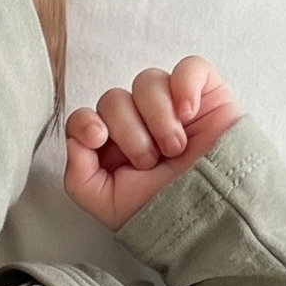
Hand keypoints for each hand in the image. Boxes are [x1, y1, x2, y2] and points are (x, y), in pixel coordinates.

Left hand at [63, 58, 241, 231]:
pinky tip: (189, 112)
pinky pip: (190, 67)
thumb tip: (74, 140)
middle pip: (114, 99)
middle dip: (129, 133)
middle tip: (151, 162)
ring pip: (147, 82)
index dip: (85, 122)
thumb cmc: (164, 213)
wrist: (211, 218)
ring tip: (175, 149)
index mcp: (114, 147)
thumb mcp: (107, 204)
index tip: (98, 138)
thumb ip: (78, 176)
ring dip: (157, 117)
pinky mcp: (206, 95)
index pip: (85, 117)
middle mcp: (140, 123)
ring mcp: (172, 107)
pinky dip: (185, 84)